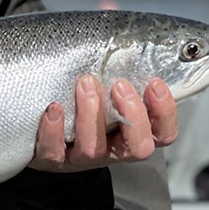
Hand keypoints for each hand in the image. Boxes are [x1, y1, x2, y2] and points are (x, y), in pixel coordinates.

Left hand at [29, 75, 177, 172]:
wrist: (45, 143)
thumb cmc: (84, 114)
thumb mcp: (108, 99)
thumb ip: (122, 84)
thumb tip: (134, 50)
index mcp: (131, 136)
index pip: (163, 134)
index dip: (164, 112)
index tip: (154, 83)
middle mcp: (111, 151)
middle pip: (138, 147)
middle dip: (133, 114)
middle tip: (120, 85)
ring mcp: (82, 158)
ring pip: (93, 147)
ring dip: (91, 114)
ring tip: (86, 84)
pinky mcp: (52, 159)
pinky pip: (53, 151)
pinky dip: (53, 130)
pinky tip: (54, 108)